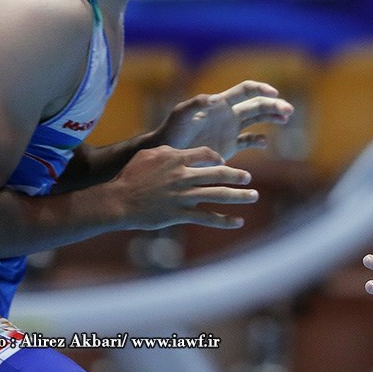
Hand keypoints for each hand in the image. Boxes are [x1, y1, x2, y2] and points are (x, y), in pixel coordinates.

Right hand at [110, 144, 258, 229]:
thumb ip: (168, 150)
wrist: (119, 201)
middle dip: (237, 176)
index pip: (205, 154)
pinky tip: (238, 222)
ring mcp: (184, 196)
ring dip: (239, 196)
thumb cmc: (130, 176)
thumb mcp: (148, 155)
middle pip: (218, 174)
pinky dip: (225, 220)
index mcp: (177, 159)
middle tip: (249, 177)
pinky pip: (207, 218)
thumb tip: (180, 149)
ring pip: (218, 195)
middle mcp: (184, 176)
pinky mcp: (181, 214)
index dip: (217, 158)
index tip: (223, 163)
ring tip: (254, 196)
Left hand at [155, 81, 293, 159]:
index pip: (245, 91)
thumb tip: (214, 98)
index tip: (274, 93)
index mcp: (221, 104)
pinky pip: (250, 140)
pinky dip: (259, 140)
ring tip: (285, 119)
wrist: (168, 152)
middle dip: (274, 105)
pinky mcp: (230, 146)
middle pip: (257, 105)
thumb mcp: (180, 115)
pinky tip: (264, 142)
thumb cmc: (172, 131)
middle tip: (288, 111)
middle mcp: (229, 114)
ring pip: (258, 120)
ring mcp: (230, 130)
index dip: (261, 89)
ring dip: (273, 117)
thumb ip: (196, 104)